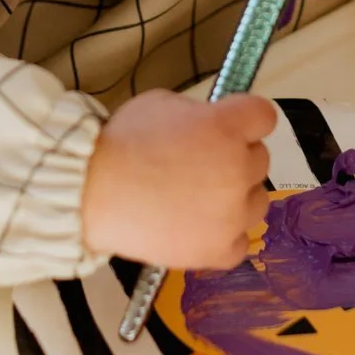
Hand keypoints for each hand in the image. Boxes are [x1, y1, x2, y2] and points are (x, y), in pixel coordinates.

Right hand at [81, 89, 275, 268]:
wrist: (91, 193)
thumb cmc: (121, 142)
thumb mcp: (161, 104)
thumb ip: (197, 113)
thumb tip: (210, 123)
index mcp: (226, 127)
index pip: (264, 117)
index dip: (246, 120)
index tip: (230, 125)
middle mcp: (238, 169)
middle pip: (259, 160)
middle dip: (236, 158)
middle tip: (201, 164)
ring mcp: (232, 214)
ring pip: (256, 202)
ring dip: (236, 198)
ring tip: (201, 200)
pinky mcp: (219, 250)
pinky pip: (239, 243)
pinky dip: (223, 237)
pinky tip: (199, 228)